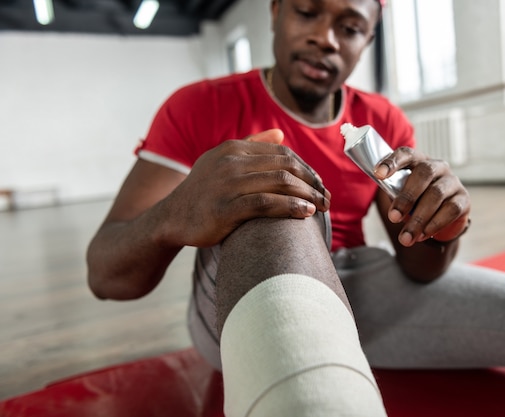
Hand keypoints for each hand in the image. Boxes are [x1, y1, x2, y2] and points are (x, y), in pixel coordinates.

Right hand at [164, 129, 330, 247]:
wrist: (171, 217)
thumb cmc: (202, 192)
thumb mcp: (221, 161)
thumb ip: (251, 146)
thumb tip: (280, 134)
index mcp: (233, 148)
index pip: (283, 153)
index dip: (306, 168)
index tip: (319, 184)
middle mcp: (231, 162)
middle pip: (286, 167)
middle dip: (313, 182)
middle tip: (328, 197)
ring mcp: (228, 184)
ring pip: (281, 183)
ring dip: (309, 195)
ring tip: (323, 206)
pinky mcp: (226, 208)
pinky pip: (267, 204)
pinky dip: (291, 207)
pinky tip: (306, 213)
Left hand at [374, 147, 469, 246]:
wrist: (440, 218)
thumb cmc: (416, 201)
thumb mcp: (402, 194)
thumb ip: (394, 193)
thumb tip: (391, 208)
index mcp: (418, 161)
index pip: (406, 155)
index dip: (392, 162)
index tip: (378, 174)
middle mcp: (438, 167)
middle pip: (423, 174)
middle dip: (406, 197)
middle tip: (393, 218)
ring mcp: (453, 182)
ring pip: (436, 195)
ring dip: (418, 218)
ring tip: (406, 237)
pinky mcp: (463, 199)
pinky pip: (450, 209)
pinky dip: (435, 224)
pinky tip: (423, 235)